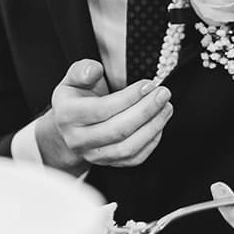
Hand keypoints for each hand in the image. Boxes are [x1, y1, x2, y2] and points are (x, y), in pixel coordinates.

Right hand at [34, 59, 172, 171]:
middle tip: (163, 94)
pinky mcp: (108, 163)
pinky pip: (135, 158)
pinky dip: (152, 141)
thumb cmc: (76, 97)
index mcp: (67, 115)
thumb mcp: (73, 78)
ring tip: (166, 107)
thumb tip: (94, 71)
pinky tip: (159, 123)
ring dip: (153, 127)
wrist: (70, 127)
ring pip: (128, 147)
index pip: (102, 109)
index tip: (148, 84)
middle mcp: (77, 139)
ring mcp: (93, 155)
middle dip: (146, 111)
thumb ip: (83, 70)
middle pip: (118, 130)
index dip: (129, 97)